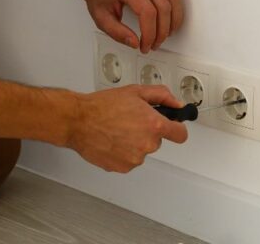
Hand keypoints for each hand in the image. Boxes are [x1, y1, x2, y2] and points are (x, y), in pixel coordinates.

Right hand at [66, 85, 188, 172]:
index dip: (177, 128)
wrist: (78, 121)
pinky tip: (111, 140)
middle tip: (130, 121)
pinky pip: (129, 160)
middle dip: (147, 132)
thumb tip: (176, 105)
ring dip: (134, 143)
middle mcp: (147, 144)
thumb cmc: (102, 106)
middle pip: (157, 141)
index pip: (180, 135)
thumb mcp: (135, 91)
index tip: (173, 127)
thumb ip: (162, 96)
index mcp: (154, 125)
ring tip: (116, 130)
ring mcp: (135, 158)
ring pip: (142, 151)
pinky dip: (122, 152)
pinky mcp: (123, 167)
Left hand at [83, 0, 184, 52]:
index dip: (150, 33)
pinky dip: (175, 11)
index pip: (147, 11)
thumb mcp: (100, 18)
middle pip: (162, 7)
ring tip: (163, 36)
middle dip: (161, 31)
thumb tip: (135, 43)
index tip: (145, 46)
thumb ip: (117, 33)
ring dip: (172, 22)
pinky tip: (169, 23)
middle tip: (153, 45)